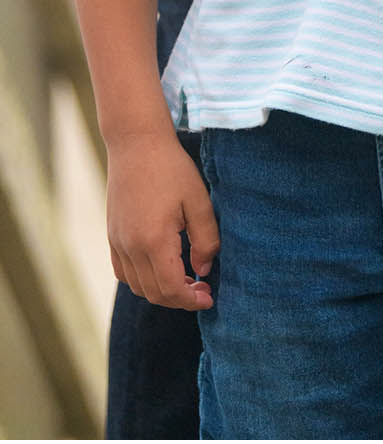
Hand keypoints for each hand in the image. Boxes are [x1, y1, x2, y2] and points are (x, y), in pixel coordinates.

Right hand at [106, 130, 218, 309]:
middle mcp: (130, 247)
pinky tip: (161, 267)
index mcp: (153, 241)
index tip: (209, 297)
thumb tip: (203, 270)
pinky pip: (123, 271)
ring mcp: (117, 242)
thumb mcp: (198, 200)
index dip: (191, 300)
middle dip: (179, 299)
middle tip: (202, 289)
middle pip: (153, 293)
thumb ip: (205, 239)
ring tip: (185, 278)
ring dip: (160, 291)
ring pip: (136, 285)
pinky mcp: (112, 235)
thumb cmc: (171, 168)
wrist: (136, 143)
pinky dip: (141, 279)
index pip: (171, 289)